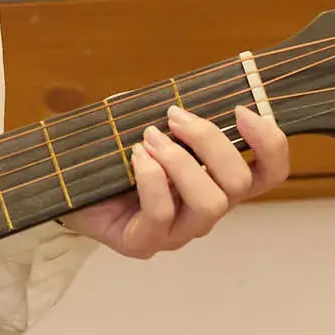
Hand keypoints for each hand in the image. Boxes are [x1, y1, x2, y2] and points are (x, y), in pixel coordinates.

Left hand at [59, 103, 289, 258]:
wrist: (66, 184)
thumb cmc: (115, 150)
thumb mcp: (149, 120)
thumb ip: (173, 111)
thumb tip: (187, 91)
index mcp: (216, 180)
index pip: (269, 173)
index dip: (269, 143)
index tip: (242, 110)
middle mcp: (204, 209)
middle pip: (239, 184)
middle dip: (210, 141)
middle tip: (174, 116)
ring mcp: (177, 232)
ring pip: (210, 204)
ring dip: (181, 161)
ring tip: (149, 138)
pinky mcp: (143, 243)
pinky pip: (162, 215)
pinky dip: (151, 179)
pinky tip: (135, 156)